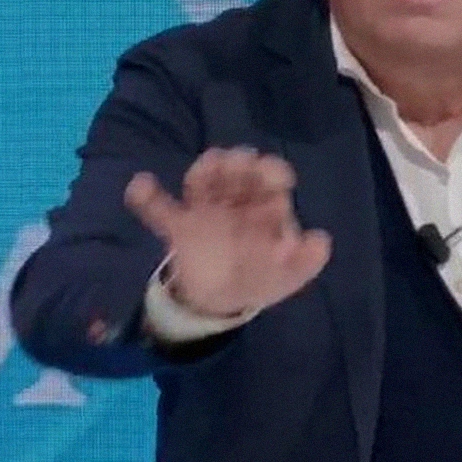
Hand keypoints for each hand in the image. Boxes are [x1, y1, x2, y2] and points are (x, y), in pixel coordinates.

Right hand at [124, 147, 331, 317]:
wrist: (220, 301)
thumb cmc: (261, 278)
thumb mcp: (290, 276)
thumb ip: (307, 260)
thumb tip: (321, 240)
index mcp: (265, 207)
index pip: (271, 182)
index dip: (273, 174)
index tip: (276, 176)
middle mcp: (236, 201)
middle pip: (237, 175)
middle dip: (238, 165)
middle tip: (238, 161)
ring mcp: (205, 210)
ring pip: (203, 183)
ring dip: (205, 172)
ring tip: (206, 167)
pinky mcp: (179, 226)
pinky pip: (160, 210)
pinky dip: (148, 198)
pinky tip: (140, 186)